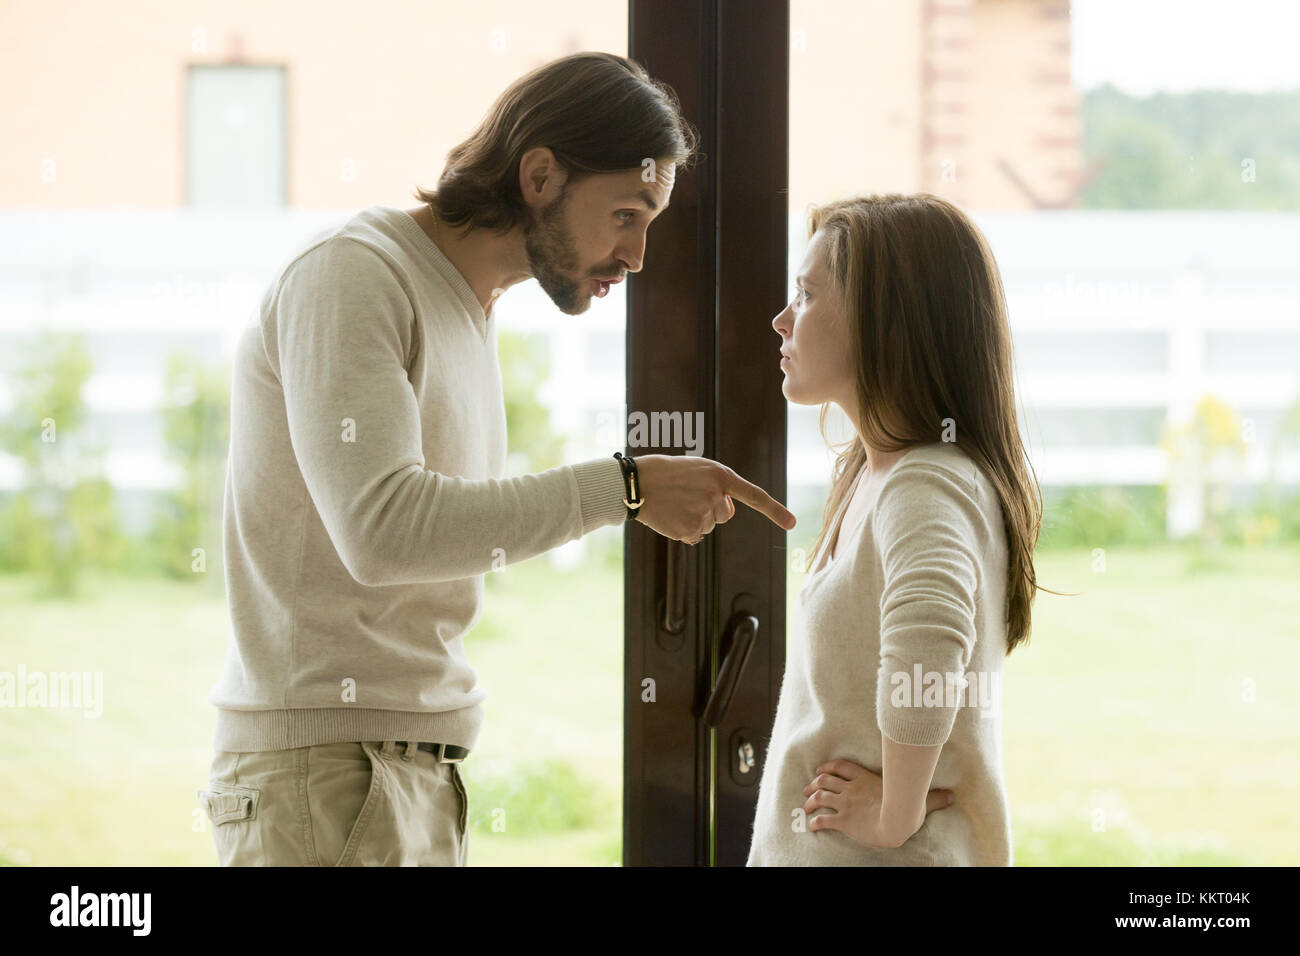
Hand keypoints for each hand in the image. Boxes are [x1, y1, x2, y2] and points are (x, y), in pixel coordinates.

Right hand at [631, 454, 795, 543]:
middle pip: (724, 515)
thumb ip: (718, 486)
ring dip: (694, 518)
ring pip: (709, 526)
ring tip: (674, 503)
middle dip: (710, 509)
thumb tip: (727, 513)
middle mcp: (716, 495)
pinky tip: (670, 516)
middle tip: (686, 495)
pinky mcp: (690, 530)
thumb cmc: (666, 472)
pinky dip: (683, 530)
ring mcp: (703, 514)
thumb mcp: (698, 469)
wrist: (637, 482)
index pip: (754, 495)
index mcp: (720, 475)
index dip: (775, 510)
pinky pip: (695, 537)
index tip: (792, 524)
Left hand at [802, 758, 953, 848]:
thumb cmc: (907, 809)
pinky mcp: (842, 820)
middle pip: (825, 780)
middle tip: (807, 789)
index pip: (841, 767)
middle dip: (813, 784)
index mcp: (865, 779)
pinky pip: (823, 819)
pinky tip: (812, 826)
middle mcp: (851, 789)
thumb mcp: (919, 799)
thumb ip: (933, 797)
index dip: (828, 767)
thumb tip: (953, 797)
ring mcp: (845, 803)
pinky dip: (814, 822)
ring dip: (810, 800)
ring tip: (805, 806)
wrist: (896, 823)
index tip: (820, 769)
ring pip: (820, 796)